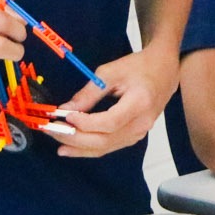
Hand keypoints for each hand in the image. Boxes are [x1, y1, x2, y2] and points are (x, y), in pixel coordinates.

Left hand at [43, 45, 178, 157]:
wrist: (164, 71)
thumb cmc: (138, 66)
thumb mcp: (111, 72)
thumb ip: (89, 93)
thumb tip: (65, 109)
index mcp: (140, 103)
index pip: (109, 122)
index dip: (85, 123)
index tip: (64, 116)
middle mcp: (142, 123)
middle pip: (105, 140)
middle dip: (75, 138)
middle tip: (51, 130)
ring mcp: (140, 133)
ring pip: (105, 148)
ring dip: (78, 147)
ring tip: (56, 142)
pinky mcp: (135, 136)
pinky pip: (110, 147)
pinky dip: (89, 148)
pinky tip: (72, 147)